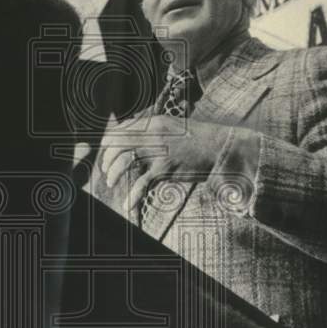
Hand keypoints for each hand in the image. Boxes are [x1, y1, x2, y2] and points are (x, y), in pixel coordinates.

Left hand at [99, 115, 228, 220]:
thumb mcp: (173, 128)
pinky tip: (128, 205)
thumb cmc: (198, 139)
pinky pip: (141, 183)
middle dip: (107, 158)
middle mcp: (153, 134)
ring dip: (114, 173)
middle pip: (118, 144)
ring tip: (111, 182)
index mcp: (154, 122)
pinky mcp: (165, 169)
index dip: (109, 141)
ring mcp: (159, 151)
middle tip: (106, 170)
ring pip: (125, 161)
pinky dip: (132, 196)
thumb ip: (153, 130)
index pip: (122, 129)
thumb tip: (134, 136)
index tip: (106, 153)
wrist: (220, 147)